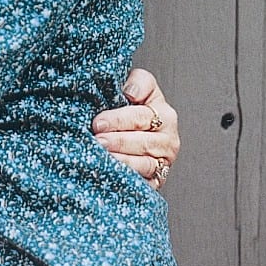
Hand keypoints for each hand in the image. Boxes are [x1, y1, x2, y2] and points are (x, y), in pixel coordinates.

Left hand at [92, 67, 178, 189]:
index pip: (141, 117)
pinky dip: (127, 178)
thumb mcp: (141, 85)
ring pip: (143, 165)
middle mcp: (168, 141)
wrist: (135, 129)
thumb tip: (131, 93)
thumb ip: (139, 82)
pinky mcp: (156, 182)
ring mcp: (163, 164)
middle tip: (97, 140)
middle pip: (142, 143)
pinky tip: (111, 173)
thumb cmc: (133, 105)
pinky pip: (143, 183)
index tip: (98, 122)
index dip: (118, 120)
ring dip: (121, 161)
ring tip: (102, 156)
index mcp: (165, 115)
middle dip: (117, 141)